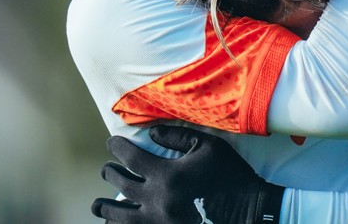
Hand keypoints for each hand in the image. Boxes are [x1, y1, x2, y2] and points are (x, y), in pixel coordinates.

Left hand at [91, 125, 283, 223]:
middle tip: (106, 169)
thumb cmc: (229, 174)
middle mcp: (157, 200)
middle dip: (110, 174)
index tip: (111, 143)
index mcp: (166, 175)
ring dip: (105, 209)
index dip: (117, 148)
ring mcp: (160, 221)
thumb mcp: (207, 146)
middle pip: (121, 186)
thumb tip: (151, 132)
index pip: (130, 158)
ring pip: (120, 217)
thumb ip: (177, 137)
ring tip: (97, 204)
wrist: (249, 211)